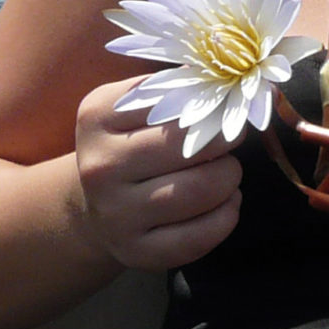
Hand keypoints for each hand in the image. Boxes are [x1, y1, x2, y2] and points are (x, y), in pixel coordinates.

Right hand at [71, 78, 243, 268]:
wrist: (93, 205)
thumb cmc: (130, 144)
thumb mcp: (136, 107)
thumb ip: (177, 87)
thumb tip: (235, 75)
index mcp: (97, 117)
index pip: (172, 101)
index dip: (210, 104)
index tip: (225, 108)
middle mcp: (100, 166)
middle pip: (188, 147)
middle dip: (225, 142)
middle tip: (232, 140)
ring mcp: (115, 214)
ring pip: (199, 191)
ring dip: (229, 179)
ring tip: (228, 172)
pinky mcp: (135, 252)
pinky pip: (198, 237)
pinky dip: (226, 216)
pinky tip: (226, 203)